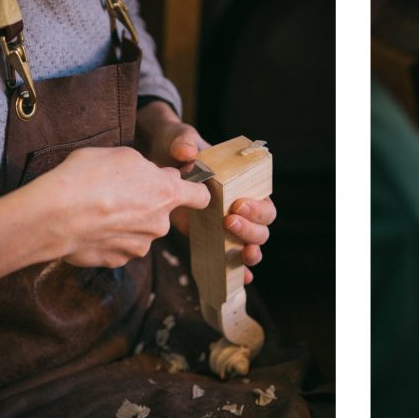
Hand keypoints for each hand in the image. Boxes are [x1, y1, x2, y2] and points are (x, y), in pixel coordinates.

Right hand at [48, 146, 209, 266]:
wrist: (54, 215)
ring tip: (98, 210)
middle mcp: (160, 224)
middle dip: (146, 203)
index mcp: (167, 194)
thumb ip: (147, 168)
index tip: (184, 189)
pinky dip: (108, 238)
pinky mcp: (118, 261)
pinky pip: (119, 246)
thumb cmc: (87, 177)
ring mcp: (140, 245)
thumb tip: (156, 176)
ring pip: (140, 230)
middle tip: (118, 193)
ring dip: (126, 221)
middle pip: (162, 212)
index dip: (193, 191)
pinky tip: (89, 227)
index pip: (200, 196)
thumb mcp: (122, 155)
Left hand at [136, 101, 276, 283]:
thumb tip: (187, 153)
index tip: (236, 204)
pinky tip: (241, 280)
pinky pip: (229, 257)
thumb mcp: (178, 138)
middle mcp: (238, 205)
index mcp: (241, 182)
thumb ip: (183, 141)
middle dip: (250, 229)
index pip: (263, 199)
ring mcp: (225, 224)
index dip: (256, 206)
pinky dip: (238, 270)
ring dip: (250, 251)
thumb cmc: (175, 144)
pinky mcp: (208, 237)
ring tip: (243, 255)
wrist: (155, 157)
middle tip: (228, 222)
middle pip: (262, 226)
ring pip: (251, 244)